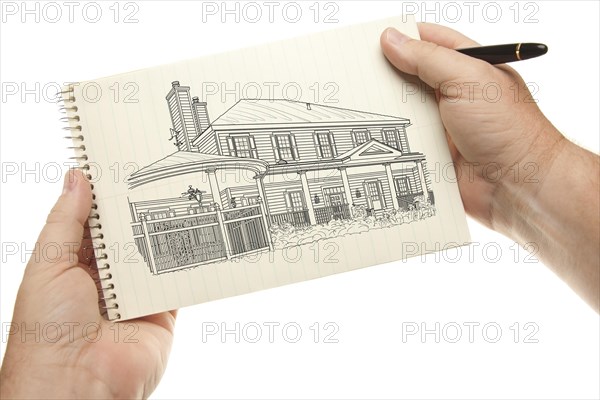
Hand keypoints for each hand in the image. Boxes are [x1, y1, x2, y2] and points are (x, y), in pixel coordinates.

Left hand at [0, 170, 176, 398]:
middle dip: (139, 210)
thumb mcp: (49, 264)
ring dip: (165, 232)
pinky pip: (177, 282)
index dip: (106, 197)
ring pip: (155, 254)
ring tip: (182, 196)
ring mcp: (135, 296)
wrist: (77, 385)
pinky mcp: (161, 312)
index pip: (94, 223)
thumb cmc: (47, 330)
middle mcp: (105, 280)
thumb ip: (67, 221)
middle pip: (128, 236)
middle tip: (159, 175)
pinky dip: (187, 263)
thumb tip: (76, 178)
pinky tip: (197, 235)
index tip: (121, 167)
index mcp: (72, 267)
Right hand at [380, 23, 598, 310]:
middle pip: (410, 77)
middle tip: (355, 74)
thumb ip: (428, 59)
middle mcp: (454, 94)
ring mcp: (443, 125)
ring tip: (357, 104)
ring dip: (386, 111)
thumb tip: (392, 41)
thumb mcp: (469, 80)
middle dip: (385, 76)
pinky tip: (370, 138)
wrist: (518, 186)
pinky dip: (390, 141)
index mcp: (468, 68)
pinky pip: (405, 143)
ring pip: (403, 112)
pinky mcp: (434, 154)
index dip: (402, 38)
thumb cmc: (508, 129)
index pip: (429, 42)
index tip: (372, 41)